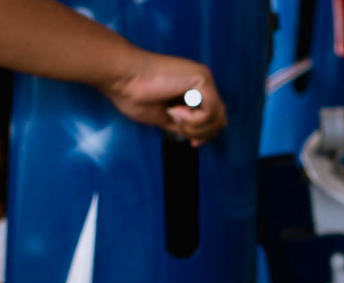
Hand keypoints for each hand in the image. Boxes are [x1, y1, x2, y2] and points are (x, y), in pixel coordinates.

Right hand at [102, 50, 227, 145]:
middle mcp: (202, 83)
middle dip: (203, 133)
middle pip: (221, 119)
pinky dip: (193, 120)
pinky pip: (210, 112)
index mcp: (193, 90)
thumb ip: (184, 125)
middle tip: (181, 128)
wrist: (122, 77)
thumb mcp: (165, 118)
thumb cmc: (134, 94)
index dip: (207, 134)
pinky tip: (174, 110)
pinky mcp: (202, 79)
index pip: (215, 117)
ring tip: (174, 117)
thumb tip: (200, 137)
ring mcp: (204, 79)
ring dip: (195, 127)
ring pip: (218, 118)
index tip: (193, 143)